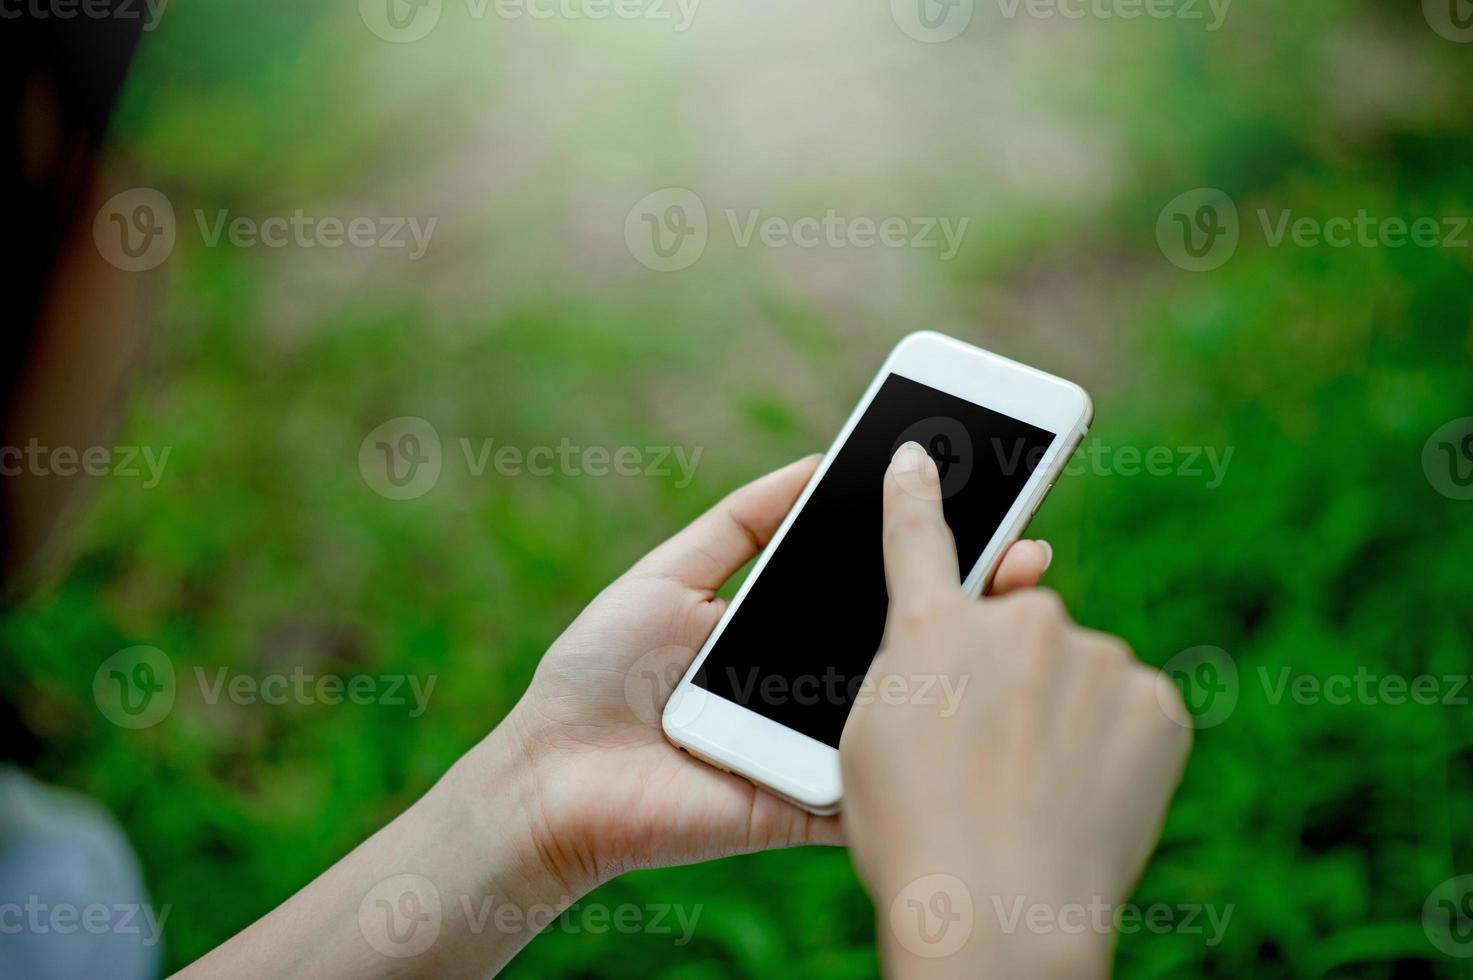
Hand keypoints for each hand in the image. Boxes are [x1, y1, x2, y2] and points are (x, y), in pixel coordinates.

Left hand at [496, 454, 1054, 890]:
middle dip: (969, 600)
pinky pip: (879, 778)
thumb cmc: (596, 674)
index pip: (869, 586)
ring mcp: (817, 746)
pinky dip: (930, 748)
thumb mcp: (666, 575)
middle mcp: (810, 688)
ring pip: (907, 707)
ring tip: (1017, 612)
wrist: (550, 779)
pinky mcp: (810, 801)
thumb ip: (740, 523)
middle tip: (1029, 555)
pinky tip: (980, 698)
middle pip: (901, 641)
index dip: (923, 551)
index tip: (982, 503)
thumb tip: (816, 462)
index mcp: (786, 634)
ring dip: (966, 664)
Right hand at [840, 443, 1191, 978]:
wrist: (1001, 914)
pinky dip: (1114, 741)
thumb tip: (946, 638)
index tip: (919, 456)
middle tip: (994, 750)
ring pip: (1078, 671)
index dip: (915, 493)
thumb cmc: (912, 835)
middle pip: (1020, 625)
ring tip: (1038, 790)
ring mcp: (1095, 659)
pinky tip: (1085, 794)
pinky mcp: (1156, 703)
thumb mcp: (866, 738)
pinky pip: (1130, 706)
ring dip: (1064, 710)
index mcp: (932, 628)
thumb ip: (905, 664)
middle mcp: (1017, 623)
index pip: (918, 538)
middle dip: (1011, 670)